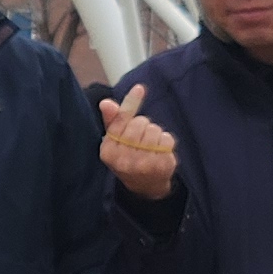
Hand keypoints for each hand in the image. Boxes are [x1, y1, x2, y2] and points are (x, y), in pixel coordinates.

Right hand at [93, 84, 176, 199]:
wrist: (144, 185)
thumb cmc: (127, 156)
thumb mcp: (115, 141)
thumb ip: (112, 120)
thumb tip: (106, 102)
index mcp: (108, 152)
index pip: (120, 121)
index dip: (131, 103)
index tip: (139, 88)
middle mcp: (124, 160)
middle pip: (139, 123)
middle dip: (142, 124)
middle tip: (140, 136)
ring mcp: (143, 164)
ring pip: (154, 129)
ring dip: (154, 132)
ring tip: (150, 145)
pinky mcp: (161, 165)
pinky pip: (166, 139)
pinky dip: (166, 140)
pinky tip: (159, 150)